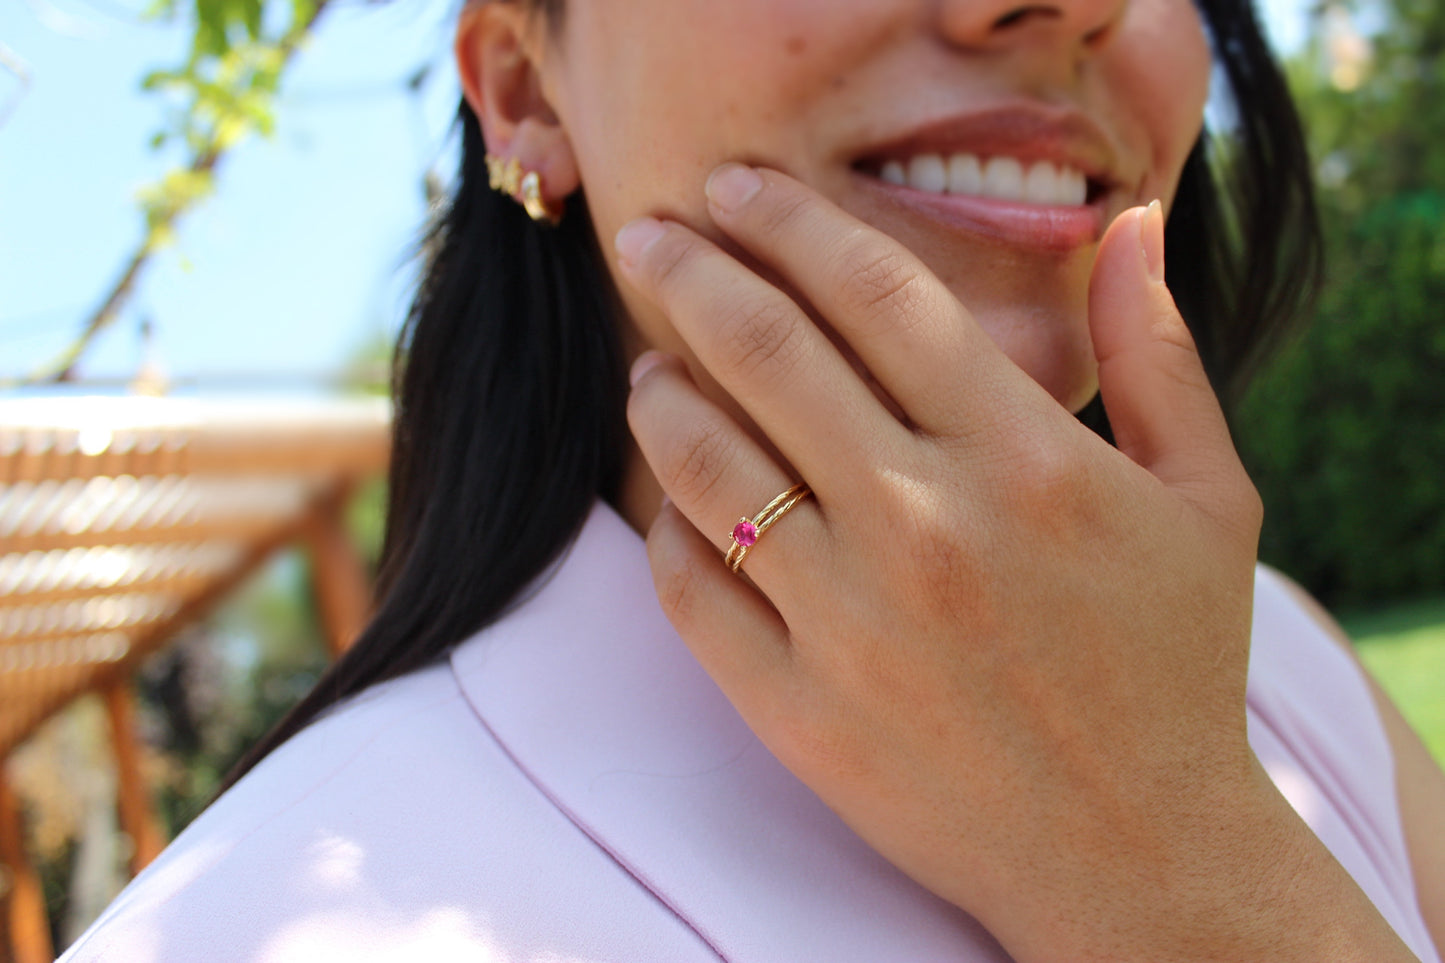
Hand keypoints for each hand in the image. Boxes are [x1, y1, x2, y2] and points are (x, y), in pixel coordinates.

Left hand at [618, 164, 1414, 961]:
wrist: (1136, 856)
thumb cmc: (1175, 669)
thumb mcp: (1207, 501)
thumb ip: (1160, 356)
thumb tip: (1129, 227)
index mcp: (1024, 456)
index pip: (875, 290)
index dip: (790, 220)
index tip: (737, 188)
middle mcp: (926, 524)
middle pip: (764, 350)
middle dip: (689, 271)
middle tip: (649, 236)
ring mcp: (850, 621)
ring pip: (703, 462)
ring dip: (658, 391)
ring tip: (649, 364)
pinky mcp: (797, 708)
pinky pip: (693, 587)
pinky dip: (668, 528)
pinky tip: (677, 501)